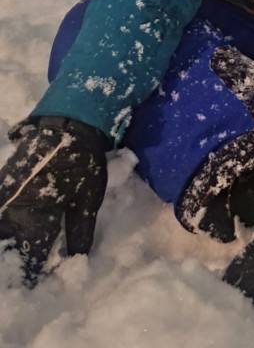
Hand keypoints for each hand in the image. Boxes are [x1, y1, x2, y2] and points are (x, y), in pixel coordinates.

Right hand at [0, 117, 108, 284]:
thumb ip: (80, 233)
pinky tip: (10, 226)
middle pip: (6, 246)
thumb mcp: (87, 200)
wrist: (67, 124)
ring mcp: (2, 196)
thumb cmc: (82, 162)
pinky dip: (3, 222)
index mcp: (34, 220)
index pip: (29, 258)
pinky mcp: (1, 182)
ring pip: (0, 229)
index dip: (32, 275)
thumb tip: (76, 261)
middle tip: (17, 274)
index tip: (33, 287)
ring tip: (12, 250)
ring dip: (5, 241)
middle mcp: (12, 212)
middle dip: (10, 261)